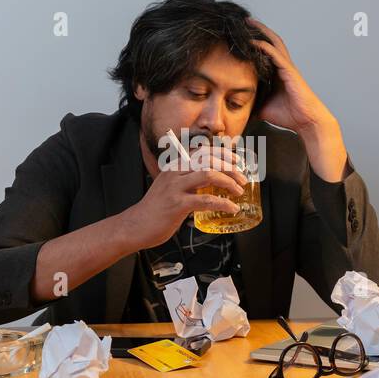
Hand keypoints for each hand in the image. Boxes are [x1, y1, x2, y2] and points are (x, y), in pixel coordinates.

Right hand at [120, 143, 247, 249]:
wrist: (136, 225)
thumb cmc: (155, 210)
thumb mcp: (170, 188)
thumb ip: (187, 183)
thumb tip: (210, 185)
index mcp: (174, 167)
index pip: (202, 151)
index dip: (222, 154)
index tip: (236, 161)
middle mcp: (175, 172)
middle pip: (208, 160)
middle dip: (229, 168)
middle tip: (242, 179)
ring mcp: (175, 188)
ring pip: (208, 175)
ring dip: (228, 182)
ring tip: (239, 191)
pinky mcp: (177, 204)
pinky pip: (205, 200)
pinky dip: (223, 203)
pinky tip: (231, 208)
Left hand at [246, 17, 337, 135]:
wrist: (306, 121)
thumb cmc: (289, 115)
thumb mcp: (264, 108)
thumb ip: (253, 104)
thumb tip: (237, 109)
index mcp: (278, 73)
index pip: (266, 51)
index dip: (255, 41)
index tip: (241, 35)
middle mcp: (283, 66)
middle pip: (270, 41)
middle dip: (258, 30)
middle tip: (244, 21)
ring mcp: (287, 67)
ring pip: (273, 43)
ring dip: (261, 31)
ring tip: (249, 22)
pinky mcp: (289, 71)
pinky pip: (275, 54)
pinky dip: (263, 46)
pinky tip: (252, 41)